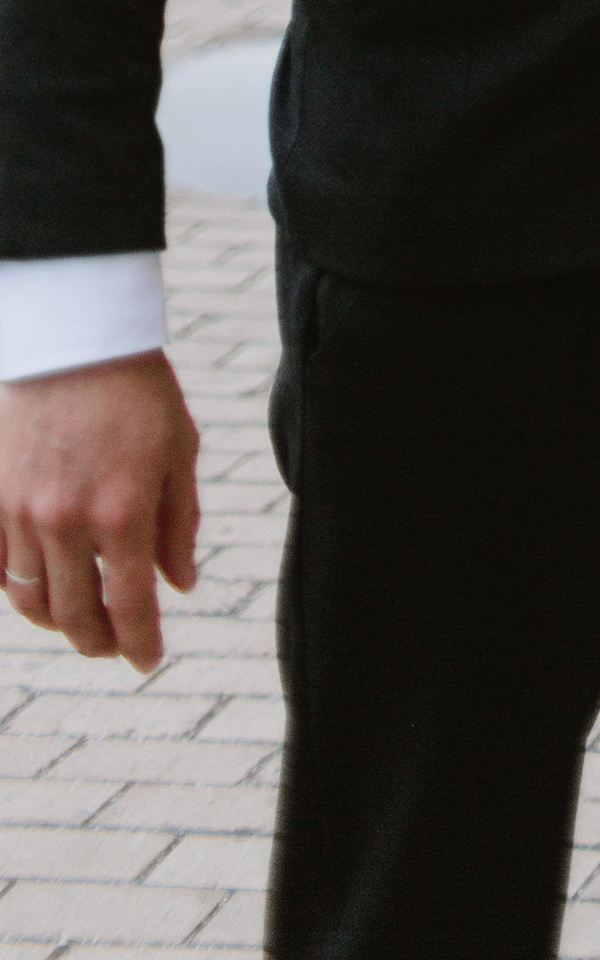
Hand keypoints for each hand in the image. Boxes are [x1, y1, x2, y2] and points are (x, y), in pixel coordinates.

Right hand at [0, 352, 198, 670]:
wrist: (77, 339)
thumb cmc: (139, 391)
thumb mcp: (180, 451)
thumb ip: (180, 523)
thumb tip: (181, 584)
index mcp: (123, 513)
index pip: (131, 606)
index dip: (140, 644)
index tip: (148, 662)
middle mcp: (68, 523)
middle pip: (76, 616)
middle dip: (99, 640)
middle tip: (113, 645)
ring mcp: (21, 513)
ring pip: (32, 600)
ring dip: (58, 620)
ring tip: (80, 618)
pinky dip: (15, 588)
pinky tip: (38, 586)